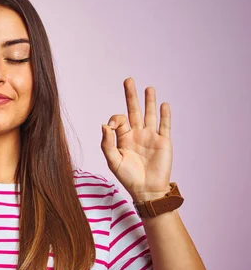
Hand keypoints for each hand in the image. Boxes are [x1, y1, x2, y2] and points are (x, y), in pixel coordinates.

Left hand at [101, 77, 172, 201]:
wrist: (146, 190)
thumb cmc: (128, 177)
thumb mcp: (112, 161)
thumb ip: (106, 143)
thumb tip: (104, 125)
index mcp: (123, 138)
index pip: (119, 120)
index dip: (115, 119)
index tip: (112, 126)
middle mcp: (137, 134)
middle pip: (134, 110)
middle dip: (131, 96)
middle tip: (128, 80)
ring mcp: (151, 137)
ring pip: (150, 115)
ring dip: (149, 101)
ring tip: (149, 88)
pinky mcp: (164, 141)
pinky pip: (165, 125)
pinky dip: (165, 115)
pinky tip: (164, 105)